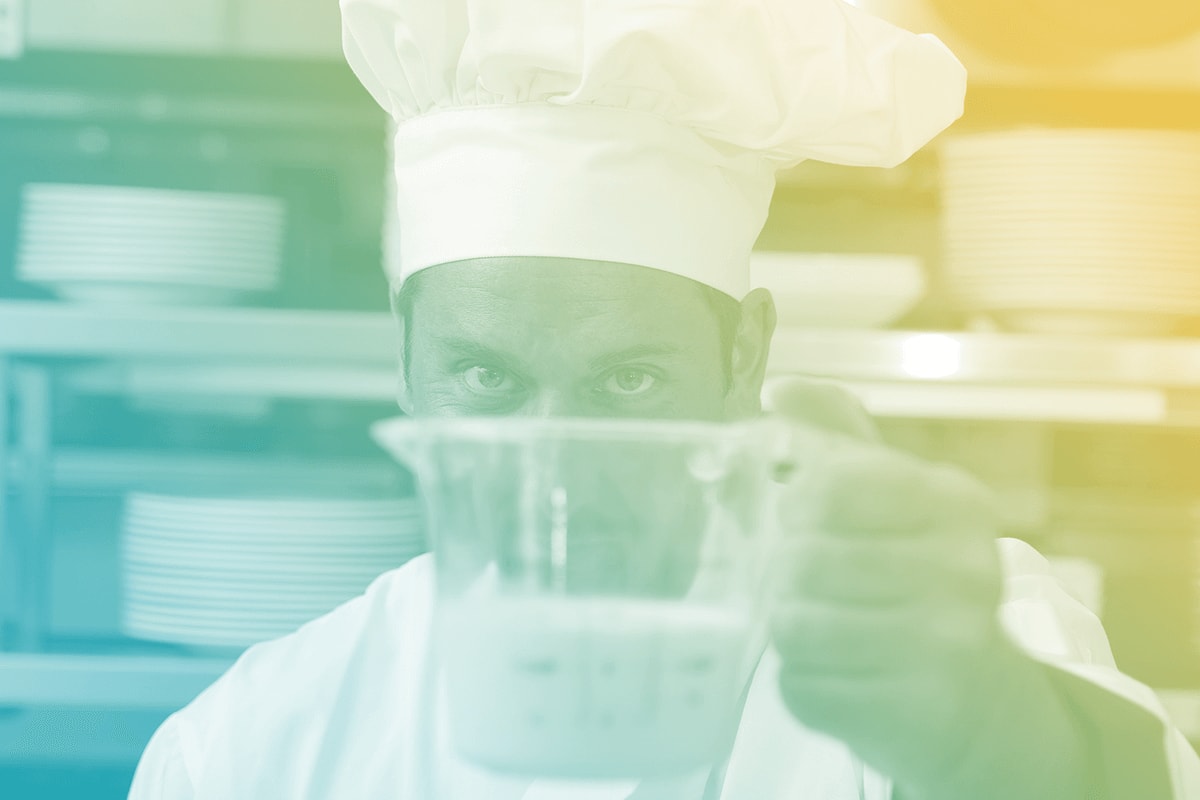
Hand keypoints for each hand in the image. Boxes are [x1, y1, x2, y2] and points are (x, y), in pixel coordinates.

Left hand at [763, 379, 1082, 797]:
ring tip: (827, 630)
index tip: (805, 519)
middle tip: (813, 587)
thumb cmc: (920, 581)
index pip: (827, 483)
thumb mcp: (889, 496)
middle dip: (786, 576)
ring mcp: (947, 646)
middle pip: (799, 558)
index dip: (792, 504)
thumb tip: (779, 390)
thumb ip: (834, 438)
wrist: (982, 702)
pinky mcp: (919, 713)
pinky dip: (805, 686)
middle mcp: (964, 569)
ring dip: (792, 632)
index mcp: (954, 502)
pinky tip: (843, 677)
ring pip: (793, 627)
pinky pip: (803, 691)